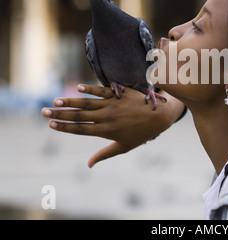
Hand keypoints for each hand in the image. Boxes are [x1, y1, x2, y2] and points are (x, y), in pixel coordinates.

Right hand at [41, 84, 184, 167]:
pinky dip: (90, 88)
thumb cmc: (142, 133)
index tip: (50, 125)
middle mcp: (106, 117)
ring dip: (70, 102)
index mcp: (106, 131)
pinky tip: (78, 87)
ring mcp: (112, 105)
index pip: (80, 129)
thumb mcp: (124, 146)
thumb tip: (88, 164)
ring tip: (56, 101)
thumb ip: (104, 154)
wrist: (159, 116)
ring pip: (87, 103)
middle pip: (79, 116)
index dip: (64, 127)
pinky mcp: (119, 94)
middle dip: (59, 114)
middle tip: (43, 112)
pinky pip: (102, 90)